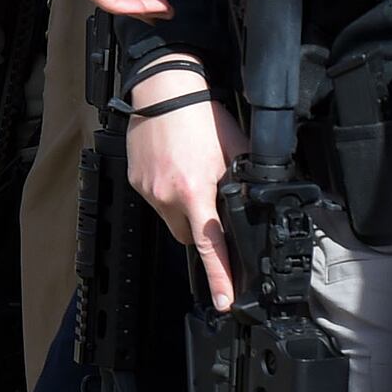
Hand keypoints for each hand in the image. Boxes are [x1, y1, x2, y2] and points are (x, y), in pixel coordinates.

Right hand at [125, 64, 243, 310]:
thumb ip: (244, 183)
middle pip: (188, 235)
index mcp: (197, 191)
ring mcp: (148, 189)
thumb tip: (256, 207)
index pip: (213, 245)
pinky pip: (156, 201)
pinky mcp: (136, 181)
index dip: (220, 277)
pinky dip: (167, 193)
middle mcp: (168, 195)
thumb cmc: (201, 115)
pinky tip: (174, 168)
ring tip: (190, 176)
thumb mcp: (236, 152)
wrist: (164, 90)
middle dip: (202, 228)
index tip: (225, 301)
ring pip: (171, 219)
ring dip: (184, 209)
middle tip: (211, 202)